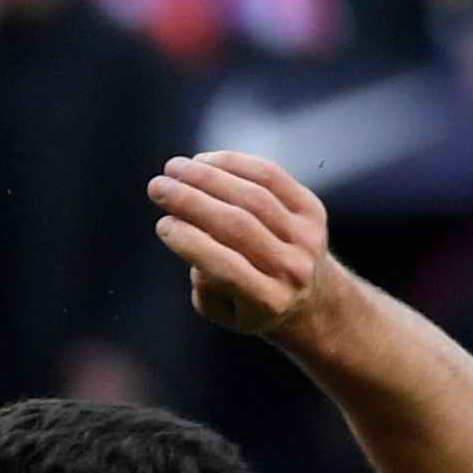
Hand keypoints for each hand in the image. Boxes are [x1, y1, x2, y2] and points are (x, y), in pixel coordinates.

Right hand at [148, 151, 335, 338]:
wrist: (314, 297)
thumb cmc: (252, 304)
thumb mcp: (223, 312)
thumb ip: (205, 287)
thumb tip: (194, 243)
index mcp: (267, 301)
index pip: (224, 267)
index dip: (189, 242)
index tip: (162, 224)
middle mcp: (293, 268)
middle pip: (237, 225)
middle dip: (191, 202)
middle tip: (158, 186)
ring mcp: (307, 236)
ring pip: (253, 197)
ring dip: (209, 177)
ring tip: (176, 167)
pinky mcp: (313, 209)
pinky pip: (273, 178)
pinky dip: (237, 164)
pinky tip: (206, 161)